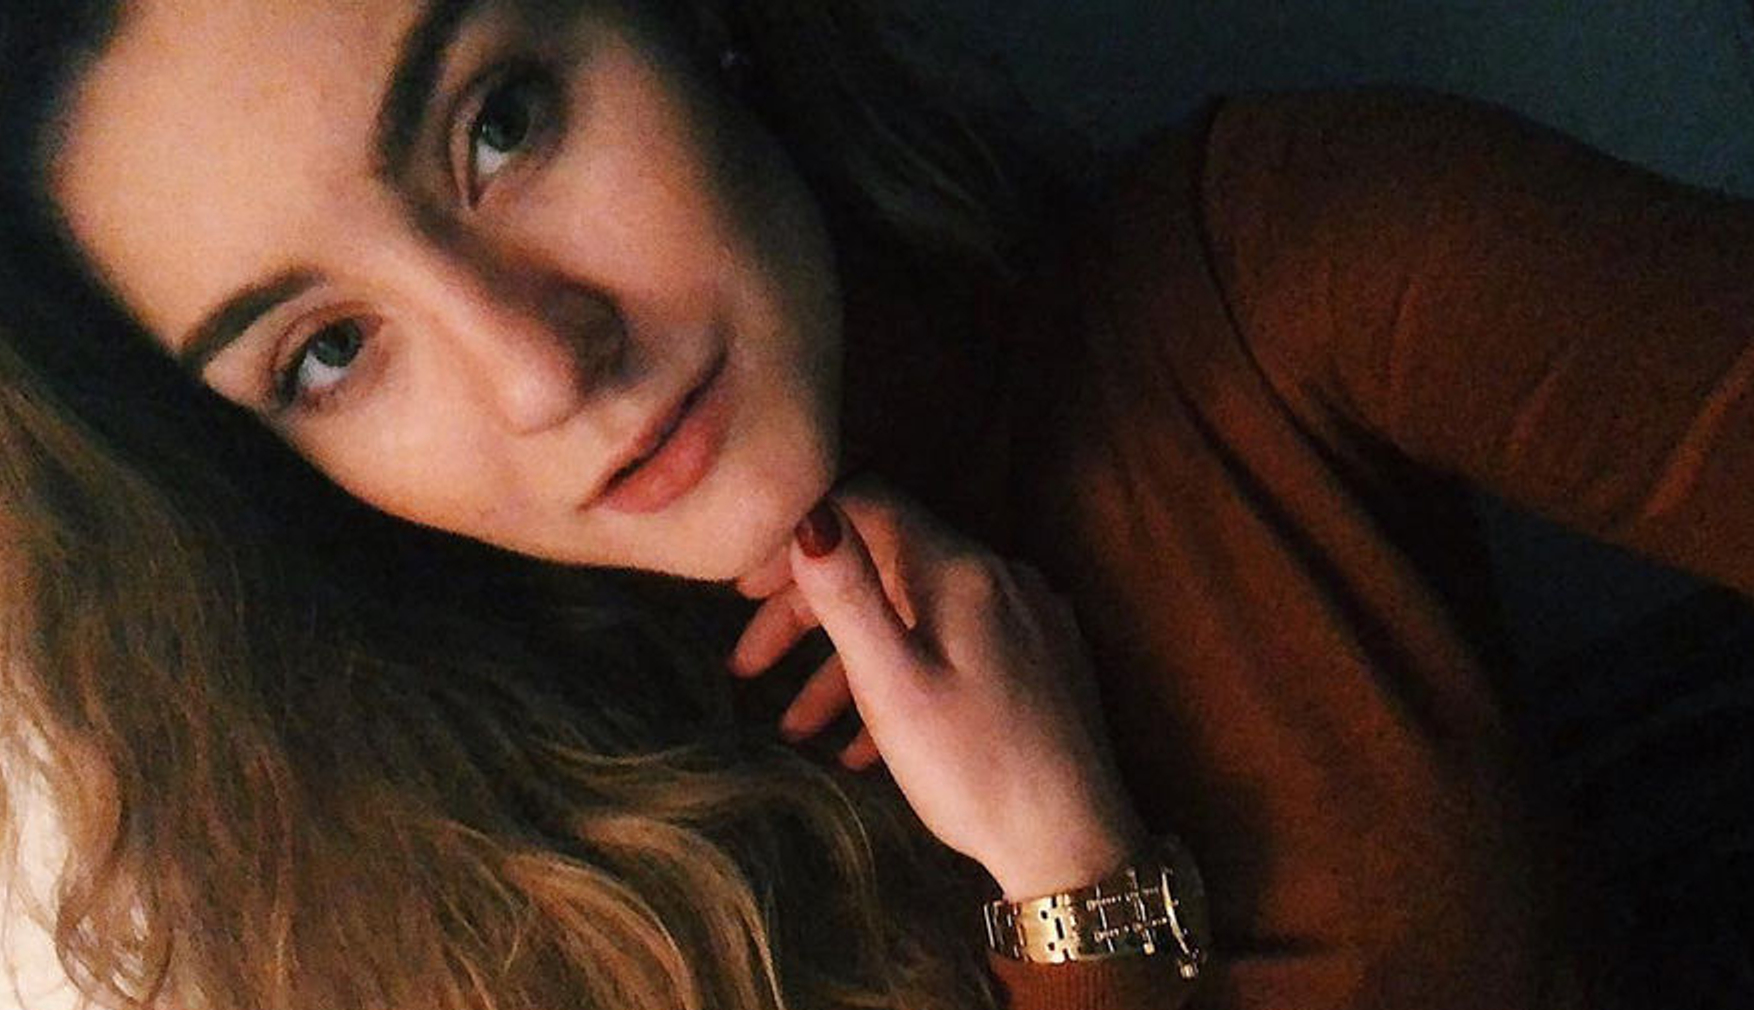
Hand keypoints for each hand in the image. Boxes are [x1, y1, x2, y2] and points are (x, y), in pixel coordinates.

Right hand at [729, 484, 1147, 898]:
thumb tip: (810, 512)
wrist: (1074, 843)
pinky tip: (863, 745)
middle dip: (809, 614)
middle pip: (884, 564)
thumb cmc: (974, 767)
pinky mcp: (1038, 660)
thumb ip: (848, 593)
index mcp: (960, 569)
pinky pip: (951, 649)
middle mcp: (998, 576)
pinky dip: (902, 681)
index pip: (867, 504)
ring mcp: (1024, 617)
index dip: (799, 534)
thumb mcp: (893, 682)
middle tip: (746, 665)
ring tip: (795, 728)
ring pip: (914, 616)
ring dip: (847, 664)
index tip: (745, 589)